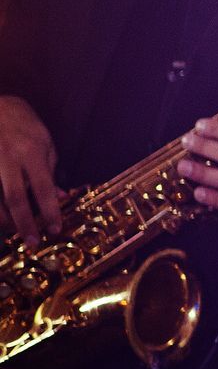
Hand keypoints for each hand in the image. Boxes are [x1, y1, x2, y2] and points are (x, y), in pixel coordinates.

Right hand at [0, 95, 60, 244]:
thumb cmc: (24, 126)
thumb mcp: (45, 143)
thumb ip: (50, 171)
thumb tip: (60, 198)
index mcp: (31, 152)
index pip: (44, 188)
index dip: (50, 212)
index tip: (55, 230)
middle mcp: (8, 158)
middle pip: (15, 198)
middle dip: (24, 224)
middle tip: (32, 243)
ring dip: (4, 220)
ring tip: (13, 233)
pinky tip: (0, 219)